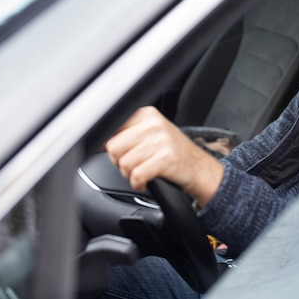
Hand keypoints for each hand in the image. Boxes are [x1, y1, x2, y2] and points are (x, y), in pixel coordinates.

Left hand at [105, 106, 223, 206]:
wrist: (200, 169)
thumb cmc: (173, 153)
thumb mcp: (152, 134)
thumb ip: (128, 133)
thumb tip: (98, 141)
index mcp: (147, 115)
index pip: (112, 127)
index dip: (113, 146)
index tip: (121, 153)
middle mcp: (154, 124)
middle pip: (113, 147)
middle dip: (119, 162)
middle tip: (135, 165)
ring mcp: (161, 141)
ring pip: (124, 163)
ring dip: (130, 175)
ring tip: (143, 172)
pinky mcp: (166, 159)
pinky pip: (136, 176)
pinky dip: (139, 184)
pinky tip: (147, 181)